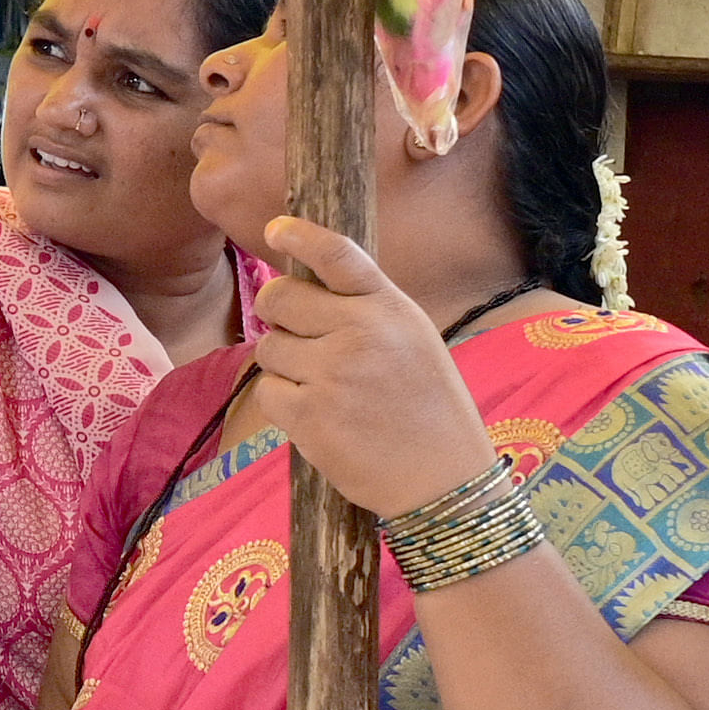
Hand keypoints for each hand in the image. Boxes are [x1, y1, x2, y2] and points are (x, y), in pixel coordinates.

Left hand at [252, 219, 515, 522]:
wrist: (442, 481)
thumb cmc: (428, 409)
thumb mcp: (414, 341)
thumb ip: (366, 312)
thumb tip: (303, 291)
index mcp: (391, 308)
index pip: (339, 255)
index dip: (301, 235)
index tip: (276, 228)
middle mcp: (362, 333)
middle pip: (281, 299)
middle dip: (277, 313)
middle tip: (295, 334)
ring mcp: (333, 374)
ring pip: (268, 347)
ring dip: (282, 364)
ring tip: (322, 387)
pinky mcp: (310, 415)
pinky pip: (266, 391)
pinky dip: (280, 402)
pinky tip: (315, 415)